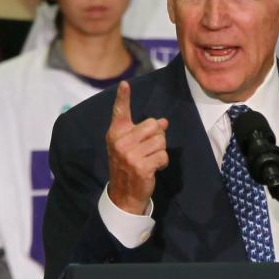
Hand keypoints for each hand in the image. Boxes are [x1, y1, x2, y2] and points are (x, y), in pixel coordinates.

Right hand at [106, 81, 168, 214]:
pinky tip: (154, 168)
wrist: (123, 194)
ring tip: (150, 159)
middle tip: (148, 149)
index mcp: (115, 134)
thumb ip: (143, 132)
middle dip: (157, 136)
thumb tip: (164, 121)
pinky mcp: (141, 166)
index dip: (123, 97)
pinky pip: (163, 155)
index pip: (120, 112)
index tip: (125, 84)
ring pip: (160, 141)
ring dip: (160, 151)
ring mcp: (130, 155)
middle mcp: (120, 142)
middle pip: (153, 125)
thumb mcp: (130, 146)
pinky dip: (163, 162)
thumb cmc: (128, 165)